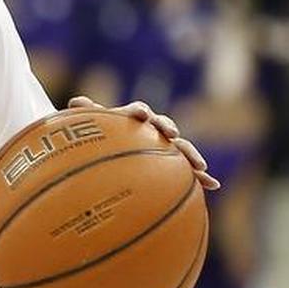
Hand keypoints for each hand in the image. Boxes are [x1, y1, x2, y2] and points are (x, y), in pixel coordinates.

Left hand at [67, 96, 220, 189]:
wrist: (112, 146)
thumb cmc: (100, 137)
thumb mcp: (91, 128)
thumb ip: (87, 116)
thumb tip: (75, 101)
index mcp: (133, 119)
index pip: (139, 111)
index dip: (140, 112)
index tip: (140, 114)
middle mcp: (152, 129)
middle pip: (164, 126)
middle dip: (169, 129)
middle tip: (172, 134)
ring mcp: (164, 145)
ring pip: (180, 148)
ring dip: (190, 155)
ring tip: (202, 167)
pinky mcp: (172, 163)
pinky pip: (187, 170)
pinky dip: (200, 176)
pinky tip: (214, 186)